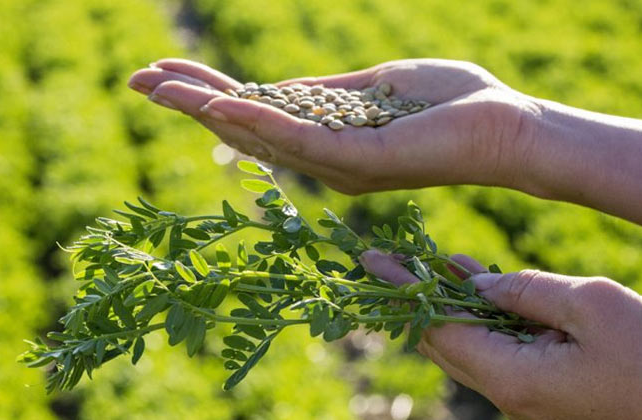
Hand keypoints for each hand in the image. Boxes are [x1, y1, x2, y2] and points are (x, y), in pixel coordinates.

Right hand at [127, 59, 539, 193]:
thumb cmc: (453, 102)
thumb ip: (328, 93)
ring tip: (156, 85)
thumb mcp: (379, 85)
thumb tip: (281, 88)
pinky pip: (297, 139)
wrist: (504, 125)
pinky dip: (253, 120)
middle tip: (136, 79)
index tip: (166, 70)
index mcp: (326, 135)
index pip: (256, 111)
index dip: (210, 90)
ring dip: (205, 108)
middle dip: (190, 101)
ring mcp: (337, 163)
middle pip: (243, 127)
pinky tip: (215, 103)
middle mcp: (322, 157)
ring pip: (257, 134)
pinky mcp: (358, 160)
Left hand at [358, 250, 641, 419]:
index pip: (436, 326)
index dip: (401, 290)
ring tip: (419, 262)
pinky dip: (478, 311)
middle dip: (410, 296)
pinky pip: (495, 344)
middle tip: (383, 259)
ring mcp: (522, 390)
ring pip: (466, 340)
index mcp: (510, 373)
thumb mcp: (593, 308)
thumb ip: (528, 292)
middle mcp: (505, 388)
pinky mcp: (541, 385)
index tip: (370, 262)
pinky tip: (471, 280)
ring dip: (443, 300)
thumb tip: (479, 285)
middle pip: (440, 337)